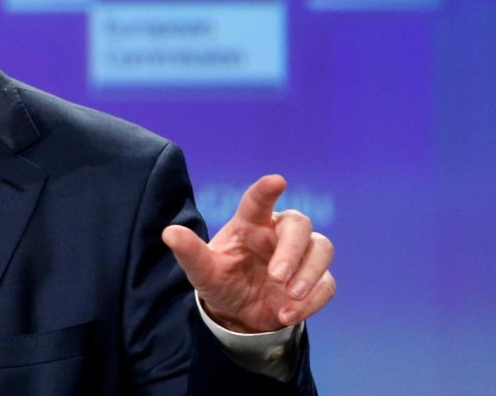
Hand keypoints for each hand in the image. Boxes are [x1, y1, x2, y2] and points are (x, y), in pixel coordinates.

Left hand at [162, 175, 334, 332]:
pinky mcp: (315, 280)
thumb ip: (189, 252)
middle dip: (292, 250)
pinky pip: (326, 283)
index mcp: (250, 225)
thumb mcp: (202, 271)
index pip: (258, 202)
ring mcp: (300, 256)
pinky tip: (286, 314)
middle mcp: (277, 234)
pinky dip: (311, 300)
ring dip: (309, 273)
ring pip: (321, 248)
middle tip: (276, 277)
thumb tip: (169, 232)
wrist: (238, 316)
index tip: (277, 181)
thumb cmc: (221, 281)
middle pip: (299, 225)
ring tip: (288, 296)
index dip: (266, 190)